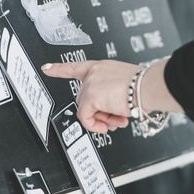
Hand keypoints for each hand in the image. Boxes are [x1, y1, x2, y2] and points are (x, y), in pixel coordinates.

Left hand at [42, 59, 182, 132]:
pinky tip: (107, 126)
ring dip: (101, 119)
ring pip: (85, 109)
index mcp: (101, 67)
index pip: (76, 67)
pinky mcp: (91, 96)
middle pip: (84, 98)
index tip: (46, 67)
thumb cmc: (143, 87)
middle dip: (98, 112)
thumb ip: (109, 98)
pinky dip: (94, 125)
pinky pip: (85, 117)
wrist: (147, 87)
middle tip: (113, 120)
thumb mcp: (124, 88)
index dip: (59, 68)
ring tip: (117, 121)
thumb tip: (106, 117)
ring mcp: (91, 83)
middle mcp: (94, 73)